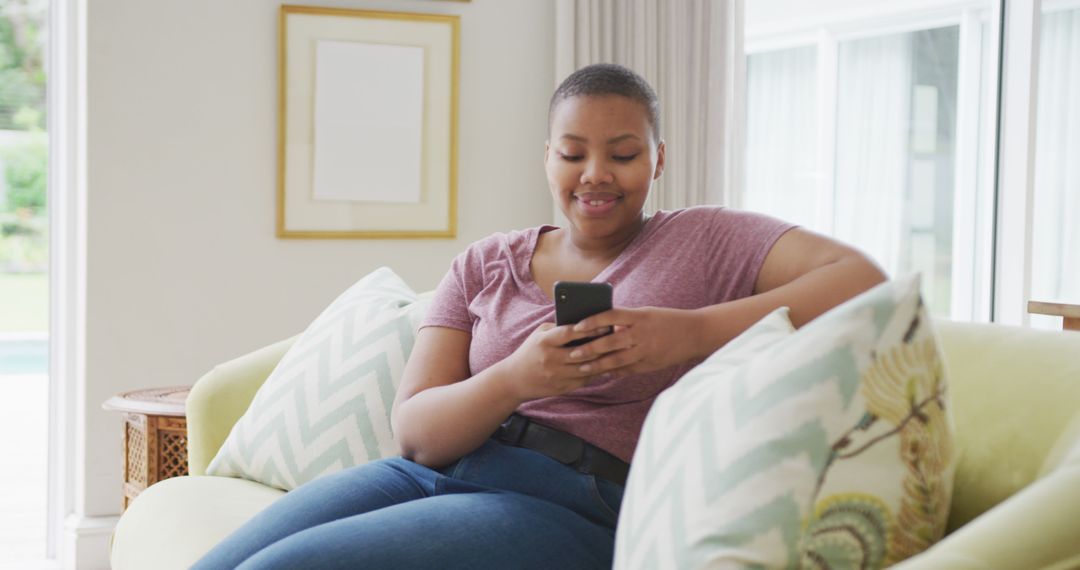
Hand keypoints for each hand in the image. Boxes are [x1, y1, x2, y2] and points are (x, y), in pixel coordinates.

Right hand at [498, 322, 617, 401]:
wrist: (514, 380)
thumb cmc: (530, 352)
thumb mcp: (538, 335)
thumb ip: (558, 328)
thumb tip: (583, 321)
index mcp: (544, 342)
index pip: (569, 333)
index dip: (588, 328)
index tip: (604, 324)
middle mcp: (551, 360)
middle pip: (583, 352)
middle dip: (602, 345)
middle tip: (617, 338)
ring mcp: (556, 375)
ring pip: (587, 368)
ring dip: (603, 360)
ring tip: (615, 352)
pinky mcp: (561, 388)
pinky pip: (584, 380)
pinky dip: (596, 372)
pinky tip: (606, 365)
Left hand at [562, 307, 701, 376]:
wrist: (696, 334)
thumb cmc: (667, 320)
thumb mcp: (646, 314)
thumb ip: (626, 321)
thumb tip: (602, 328)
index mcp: (640, 317)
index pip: (611, 316)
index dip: (593, 321)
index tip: (577, 326)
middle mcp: (642, 334)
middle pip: (610, 341)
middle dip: (590, 348)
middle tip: (572, 353)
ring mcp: (646, 351)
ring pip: (617, 360)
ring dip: (597, 364)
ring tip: (582, 368)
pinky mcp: (650, 364)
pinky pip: (627, 370)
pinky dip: (613, 372)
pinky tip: (601, 373)